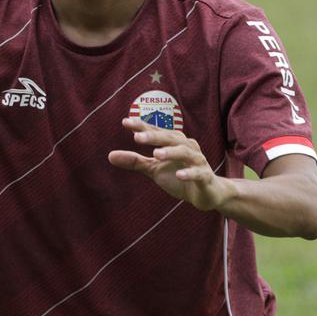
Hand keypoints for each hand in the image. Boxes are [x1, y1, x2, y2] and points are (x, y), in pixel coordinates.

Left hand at [108, 118, 235, 211]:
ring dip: (171, 152)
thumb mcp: (154, 169)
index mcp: (173, 142)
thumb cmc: (178, 176)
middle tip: (137, 137)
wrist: (206, 194)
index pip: (156, 131)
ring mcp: (197, 161)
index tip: (126, 122)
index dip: (142, 126)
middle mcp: (186, 147)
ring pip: (185, 152)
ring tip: (155, 154)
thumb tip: (109, 155)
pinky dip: (189, 173)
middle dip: (154, 136)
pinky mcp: (205, 177)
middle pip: (170, 138)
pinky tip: (178, 175)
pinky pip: (198, 173)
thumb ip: (135, 161)